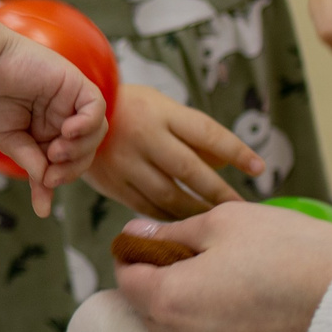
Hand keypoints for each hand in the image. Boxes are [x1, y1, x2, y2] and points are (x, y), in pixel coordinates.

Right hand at [0, 11, 108, 218]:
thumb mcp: (9, 142)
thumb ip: (32, 164)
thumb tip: (45, 200)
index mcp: (46, 130)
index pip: (67, 161)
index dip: (59, 179)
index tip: (43, 198)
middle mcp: (62, 116)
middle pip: (86, 150)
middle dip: (71, 168)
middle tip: (51, 173)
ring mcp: (71, 100)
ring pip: (95, 132)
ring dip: (80, 149)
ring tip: (55, 151)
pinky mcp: (75, 83)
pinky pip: (96, 107)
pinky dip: (86, 123)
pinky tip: (67, 131)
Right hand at [88, 85, 263, 218]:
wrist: (72, 116)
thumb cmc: (130, 111)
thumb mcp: (162, 108)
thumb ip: (193, 134)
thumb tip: (229, 163)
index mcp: (162, 113)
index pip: (208, 134)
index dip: (237, 151)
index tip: (260, 168)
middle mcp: (145, 137)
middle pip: (191, 170)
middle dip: (220, 193)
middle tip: (241, 207)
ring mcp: (126, 162)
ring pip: (169, 196)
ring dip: (197, 211)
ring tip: (216, 220)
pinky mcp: (112, 184)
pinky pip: (146, 207)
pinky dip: (169, 217)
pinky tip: (184, 223)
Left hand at [111, 205, 331, 331]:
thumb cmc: (293, 253)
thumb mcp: (227, 222)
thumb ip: (173, 231)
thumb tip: (136, 235)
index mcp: (169, 299)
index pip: (126, 279)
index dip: (136, 257)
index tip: (156, 244)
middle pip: (152, 312)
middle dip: (165, 286)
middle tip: (203, 261)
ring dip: (195, 316)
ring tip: (238, 288)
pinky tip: (258, 318)